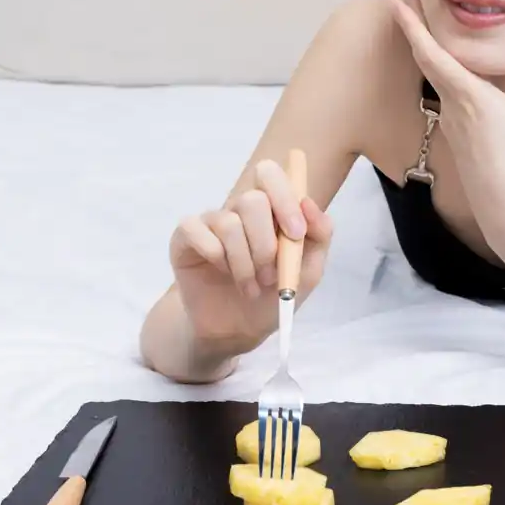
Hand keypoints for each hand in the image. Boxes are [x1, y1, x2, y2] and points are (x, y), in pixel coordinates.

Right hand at [168, 158, 334, 352]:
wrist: (238, 330)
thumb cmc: (273, 297)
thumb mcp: (308, 270)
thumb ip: (319, 234)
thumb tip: (308, 201)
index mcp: (270, 209)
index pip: (270, 174)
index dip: (285, 199)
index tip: (295, 234)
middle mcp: (239, 209)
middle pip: (252, 200)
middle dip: (265, 244)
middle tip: (271, 276)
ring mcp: (211, 221)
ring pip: (229, 223)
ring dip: (244, 263)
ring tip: (251, 287)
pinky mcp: (184, 237)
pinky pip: (196, 231)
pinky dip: (216, 257)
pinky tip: (222, 274)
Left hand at [387, 0, 504, 250]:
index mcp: (469, 96)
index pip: (432, 53)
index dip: (412, 24)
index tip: (397, 0)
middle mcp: (452, 105)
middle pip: (424, 59)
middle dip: (412, 26)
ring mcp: (450, 121)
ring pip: (432, 77)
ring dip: (424, 48)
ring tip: (422, 22)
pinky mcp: (454, 133)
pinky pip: (442, 93)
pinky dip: (437, 70)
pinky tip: (444, 64)